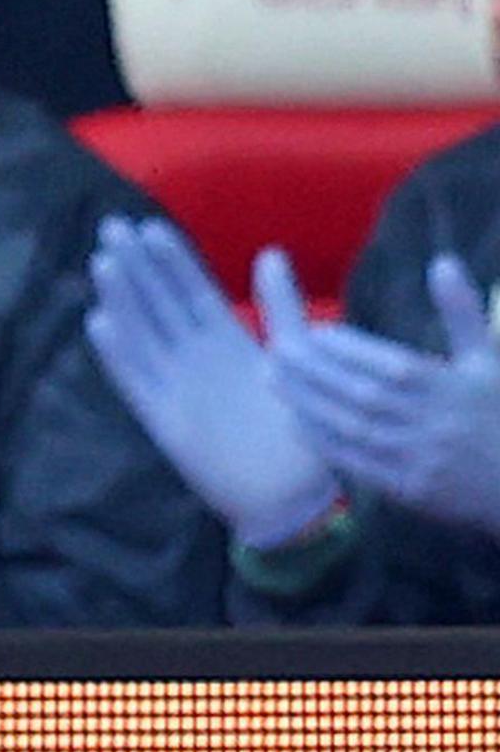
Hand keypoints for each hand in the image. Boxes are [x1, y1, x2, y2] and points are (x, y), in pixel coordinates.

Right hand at [81, 219, 341, 550]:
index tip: (149, 226)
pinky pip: (135, 380)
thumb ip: (283, 308)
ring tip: (104, 262)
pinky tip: (100, 323)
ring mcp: (176, 386)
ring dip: (122, 299)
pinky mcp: (163, 419)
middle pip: (159, 304)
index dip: (171, 260)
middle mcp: (195, 359)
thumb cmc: (302, 431)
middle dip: (137, 266)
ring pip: (141, 333)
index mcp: (227, 343)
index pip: (192, 291)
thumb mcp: (297, 359)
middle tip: (112, 227)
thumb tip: (271, 253)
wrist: (292, 495)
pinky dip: (118, 353)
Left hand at [271, 253, 499, 536]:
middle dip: (316, 373)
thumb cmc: (498, 414)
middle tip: (276, 350)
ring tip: (273, 380)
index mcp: (454, 388)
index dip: (351, 349)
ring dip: (310, 404)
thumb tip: (442, 261)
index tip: (316, 332)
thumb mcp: (488, 361)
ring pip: (356, 429)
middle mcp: (437, 423)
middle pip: (366, 396)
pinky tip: (296, 422)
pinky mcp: (411, 490)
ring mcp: (423, 459)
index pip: (394, 365)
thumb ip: (462, 312)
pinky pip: (360, 465)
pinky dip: (326, 444)